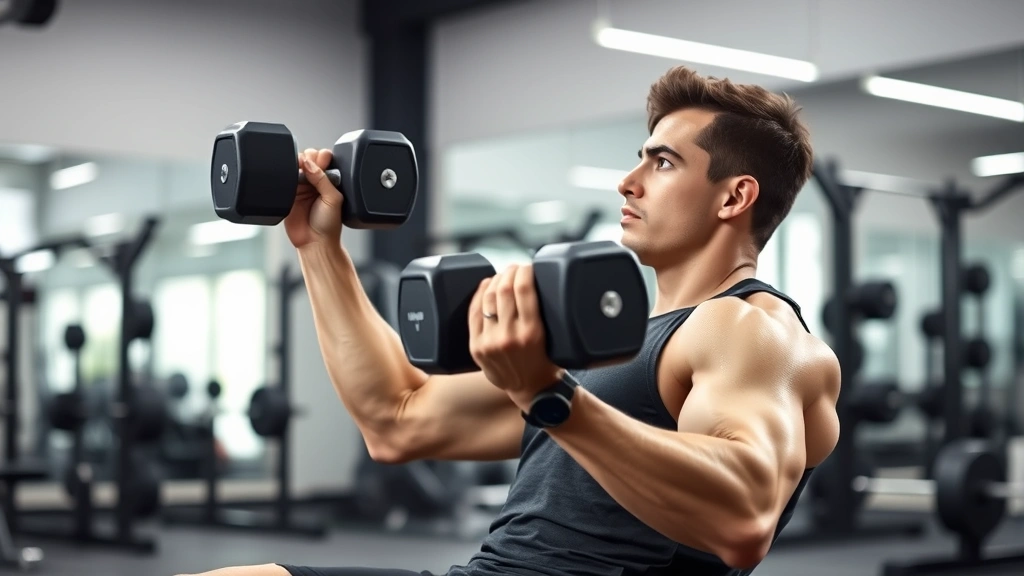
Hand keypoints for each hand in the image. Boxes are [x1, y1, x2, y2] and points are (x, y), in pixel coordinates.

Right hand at [283, 149, 345, 248]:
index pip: (323, 159)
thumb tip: (309, 162)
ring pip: (296, 166)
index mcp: (330, 181)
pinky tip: (288, 176)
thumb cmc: (329, 225)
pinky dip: (285, 174)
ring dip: (296, 165)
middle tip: (307, 168)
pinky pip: (284, 179)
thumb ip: (323, 179)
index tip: (318, 162)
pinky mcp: (289, 194)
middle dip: (307, 158)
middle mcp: (315, 182)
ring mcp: (301, 188)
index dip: (320, 157)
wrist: (315, 243)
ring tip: (298, 173)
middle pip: (308, 159)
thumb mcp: (333, 199)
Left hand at [468, 264, 562, 408]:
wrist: (531, 389)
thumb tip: (530, 280)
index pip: (524, 288)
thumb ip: (539, 311)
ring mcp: (490, 342)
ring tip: (502, 275)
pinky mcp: (477, 347)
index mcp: (532, 332)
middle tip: (515, 267)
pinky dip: (479, 295)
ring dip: (495, 280)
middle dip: (510, 271)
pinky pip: (474, 313)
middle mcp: (510, 336)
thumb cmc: (546, 360)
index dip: (524, 271)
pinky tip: (485, 286)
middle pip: (504, 289)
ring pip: (488, 298)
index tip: (528, 266)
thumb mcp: (550, 335)